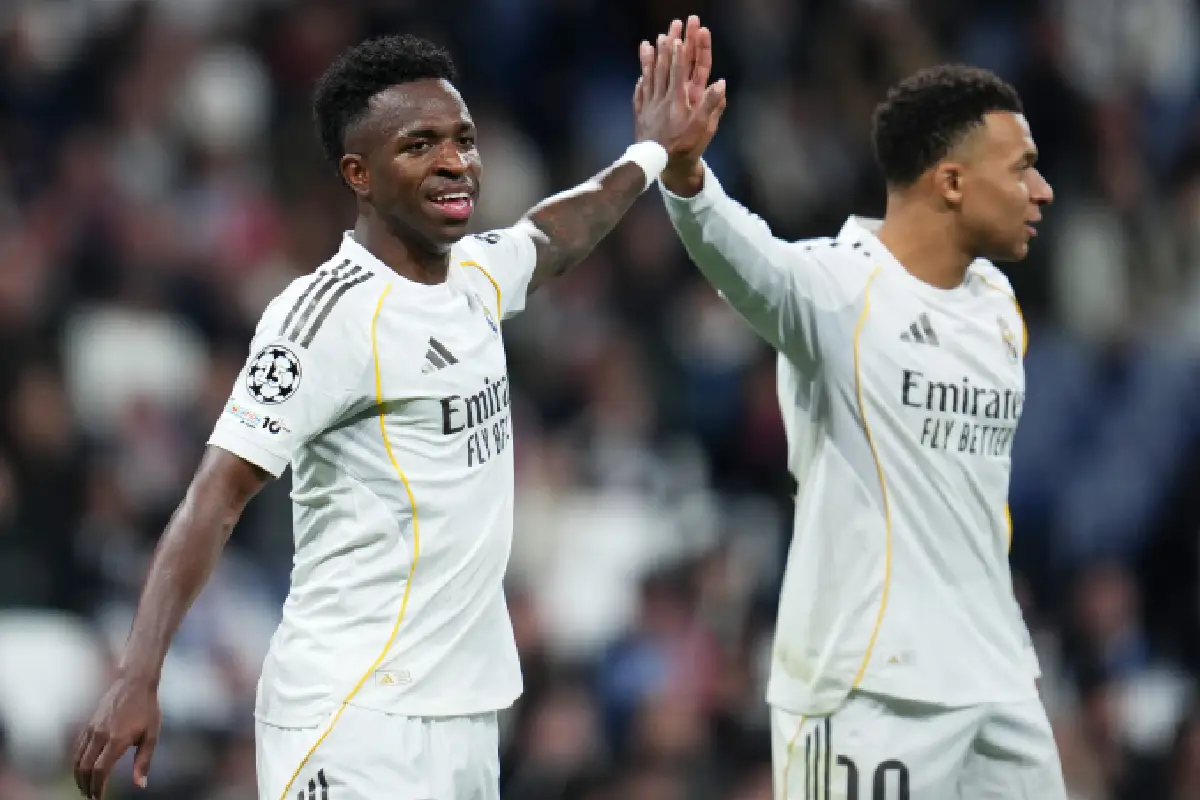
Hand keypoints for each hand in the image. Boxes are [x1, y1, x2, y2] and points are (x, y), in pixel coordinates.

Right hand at [73, 676, 161, 797]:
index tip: (99, 798)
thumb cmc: (147, 708)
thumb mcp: (152, 734)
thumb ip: (144, 761)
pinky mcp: (88, 724)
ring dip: (79, 776)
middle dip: (86, 785)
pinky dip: (76, 762)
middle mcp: (100, 735)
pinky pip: (77, 747)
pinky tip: (82, 769)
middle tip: (91, 796)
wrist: (134, 682)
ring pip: (77, 759)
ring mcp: (91, 728)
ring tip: (85, 786)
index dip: (98, 787)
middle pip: (84, 767)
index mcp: (117, 739)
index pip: (100, 770)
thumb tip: (140, 784)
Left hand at [633, 16, 724, 194]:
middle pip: (664, 67)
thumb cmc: (683, 146)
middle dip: (667, 46)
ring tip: (648, 42)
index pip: (679, 70)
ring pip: (649, 77)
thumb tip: (721, 83)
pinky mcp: (641, 115)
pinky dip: (641, 81)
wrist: (657, 164)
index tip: (678, 36)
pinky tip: (641, 75)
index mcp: (679, 100)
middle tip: (669, 29)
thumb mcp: (703, 128)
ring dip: (649, 58)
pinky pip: (639, 93)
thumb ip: (712, 105)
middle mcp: (662, 98)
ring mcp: (649, 106)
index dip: (678, 52)